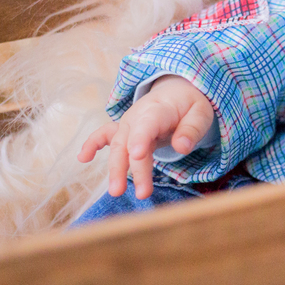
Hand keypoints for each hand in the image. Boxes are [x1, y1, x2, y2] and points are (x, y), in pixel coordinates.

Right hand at [78, 75, 214, 198]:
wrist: (177, 91)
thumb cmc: (190, 104)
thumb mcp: (201, 112)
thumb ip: (192, 129)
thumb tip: (182, 148)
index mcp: (158, 110)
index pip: (147, 125)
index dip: (141, 139)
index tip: (138, 155)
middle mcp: (137, 117)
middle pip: (131, 143)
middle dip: (133, 168)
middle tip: (142, 193)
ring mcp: (127, 124)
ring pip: (118, 147)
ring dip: (116, 169)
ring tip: (116, 192)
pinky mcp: (122, 130)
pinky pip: (103, 135)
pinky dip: (92, 144)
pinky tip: (83, 158)